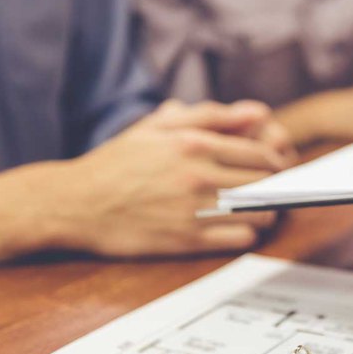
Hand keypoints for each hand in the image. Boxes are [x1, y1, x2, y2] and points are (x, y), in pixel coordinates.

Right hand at [59, 100, 291, 256]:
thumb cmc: (118, 162)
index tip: (277, 168)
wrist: (75, 204)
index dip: (277, 161)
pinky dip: (247, 234)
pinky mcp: (185, 241)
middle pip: (265, 182)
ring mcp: (193, 210)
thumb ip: (210, 116)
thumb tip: (257, 112)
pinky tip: (238, 228)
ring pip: (259, 213)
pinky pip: (239, 239)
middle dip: (275, 186)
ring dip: (266, 212)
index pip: (261, 152)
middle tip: (272, 189)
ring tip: (257, 210)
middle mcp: (197, 175)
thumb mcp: (158, 128)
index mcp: (194, 144)